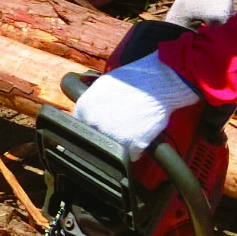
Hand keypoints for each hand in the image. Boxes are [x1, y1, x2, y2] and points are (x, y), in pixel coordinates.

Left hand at [70, 52, 199, 155]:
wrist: (157, 82)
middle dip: (105, 137)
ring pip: (112, 151)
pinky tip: (142, 135)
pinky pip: (132, 155)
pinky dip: (138, 149)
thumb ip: (90, 105)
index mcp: (83, 109)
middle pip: (95, 140)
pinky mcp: (132, 145)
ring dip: (121, 145)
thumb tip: (83, 119)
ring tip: (132, 131)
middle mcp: (94, 124)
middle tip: (118, 128)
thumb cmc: (132, 80)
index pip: (79, 128)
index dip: (91, 130)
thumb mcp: (101, 86)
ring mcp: (112, 135)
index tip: (98, 131)